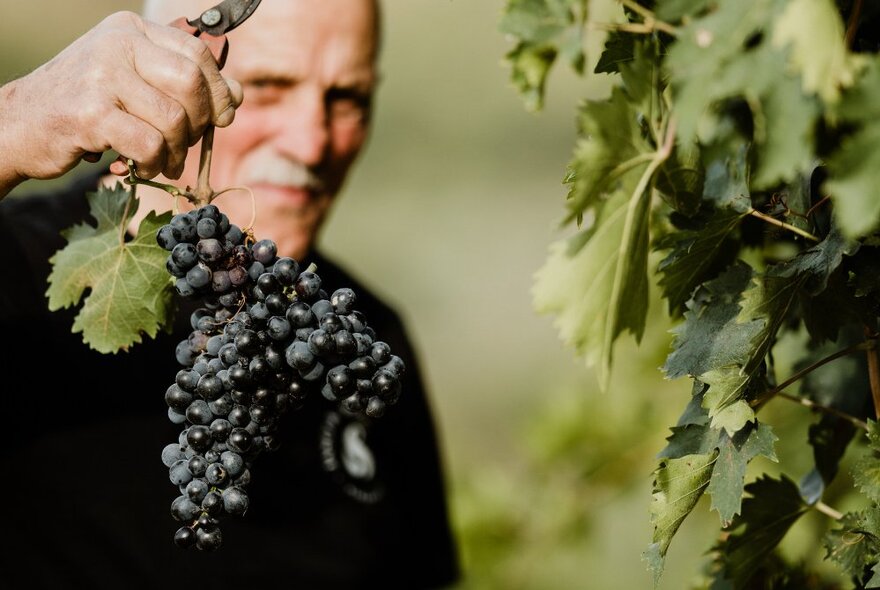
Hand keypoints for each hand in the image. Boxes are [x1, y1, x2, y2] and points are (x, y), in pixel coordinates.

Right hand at [0, 11, 242, 196]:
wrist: (21, 122)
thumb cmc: (86, 103)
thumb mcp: (135, 82)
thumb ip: (182, 84)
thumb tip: (237, 94)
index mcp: (131, 31)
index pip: (198, 54)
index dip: (220, 90)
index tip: (222, 117)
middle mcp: (117, 44)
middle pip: (192, 84)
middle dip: (200, 123)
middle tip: (187, 144)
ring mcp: (102, 76)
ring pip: (174, 119)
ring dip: (176, 151)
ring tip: (163, 162)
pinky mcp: (91, 113)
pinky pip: (149, 144)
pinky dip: (153, 163)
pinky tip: (141, 167)